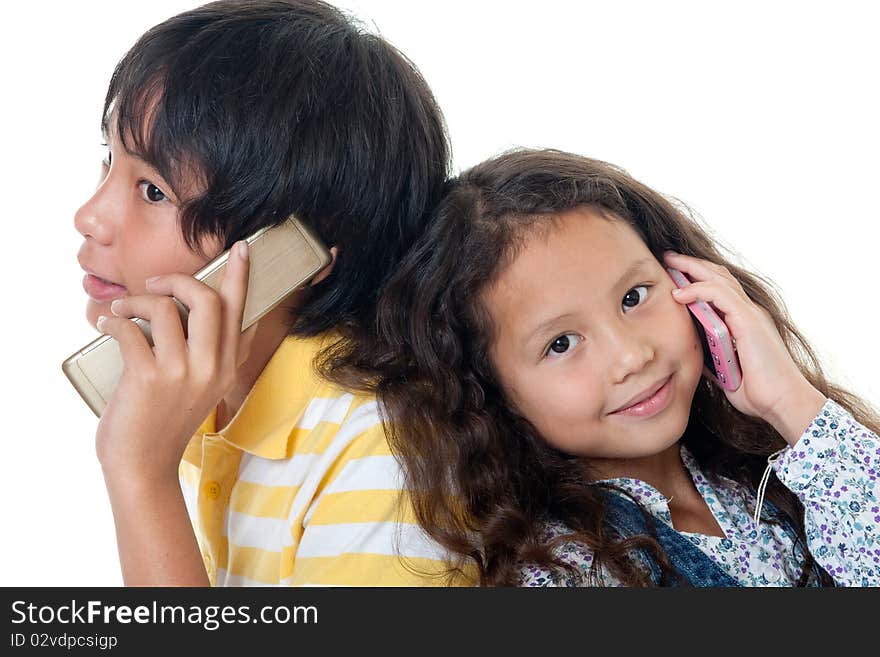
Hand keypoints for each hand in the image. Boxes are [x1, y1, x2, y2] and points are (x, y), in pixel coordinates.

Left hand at [94, 240, 258, 480]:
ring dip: (136, 301)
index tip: (240, 249)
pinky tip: (107, 326)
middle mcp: (211, 367)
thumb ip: (212, 354)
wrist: (143, 465)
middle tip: (155, 285)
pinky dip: (113, 321)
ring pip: (165, 307)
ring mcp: (181, 373)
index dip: (240, 277)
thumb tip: (202, 310)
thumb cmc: (166, 422)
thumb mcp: (204, 389)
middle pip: (207, 299)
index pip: (240, 312)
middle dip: (177, 280)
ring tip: (122, 309)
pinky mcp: (148, 378)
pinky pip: (130, 329)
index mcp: (228, 367)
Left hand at [663, 251, 824, 443]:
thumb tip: (688, 352)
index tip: (672, 275)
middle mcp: (748, 312)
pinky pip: (720, 295)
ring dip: (691, 268)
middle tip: (667, 256)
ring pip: (718, 279)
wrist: (782, 403)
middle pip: (718, 277)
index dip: (696, 278)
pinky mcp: (749, 320)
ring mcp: (750, 314)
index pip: (719, 289)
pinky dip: (698, 290)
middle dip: (691, 265)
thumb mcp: (723, 371)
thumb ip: (708, 357)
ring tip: (669, 262)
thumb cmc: (758, 392)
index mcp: (743, 322)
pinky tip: (678, 293)